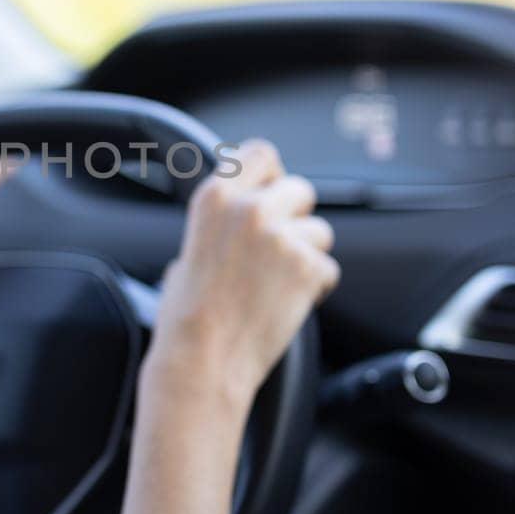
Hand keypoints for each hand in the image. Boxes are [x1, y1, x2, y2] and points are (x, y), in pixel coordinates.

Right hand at [144, 139, 337, 421]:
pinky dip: (314, 288)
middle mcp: (250, 208)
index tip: (272, 194)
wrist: (201, 360)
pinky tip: (286, 305)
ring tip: (277, 286)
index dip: (272, 176)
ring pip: (320, 232)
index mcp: (215, 197)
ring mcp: (281, 237)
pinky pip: (327, 269)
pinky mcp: (307, 267)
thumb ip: (219, 226)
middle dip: (296, 219)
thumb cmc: (187, 317)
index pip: (262, 153)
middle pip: (300, 190)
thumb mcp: (188, 250)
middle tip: (278, 252)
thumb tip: (239, 225)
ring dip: (307, 256)